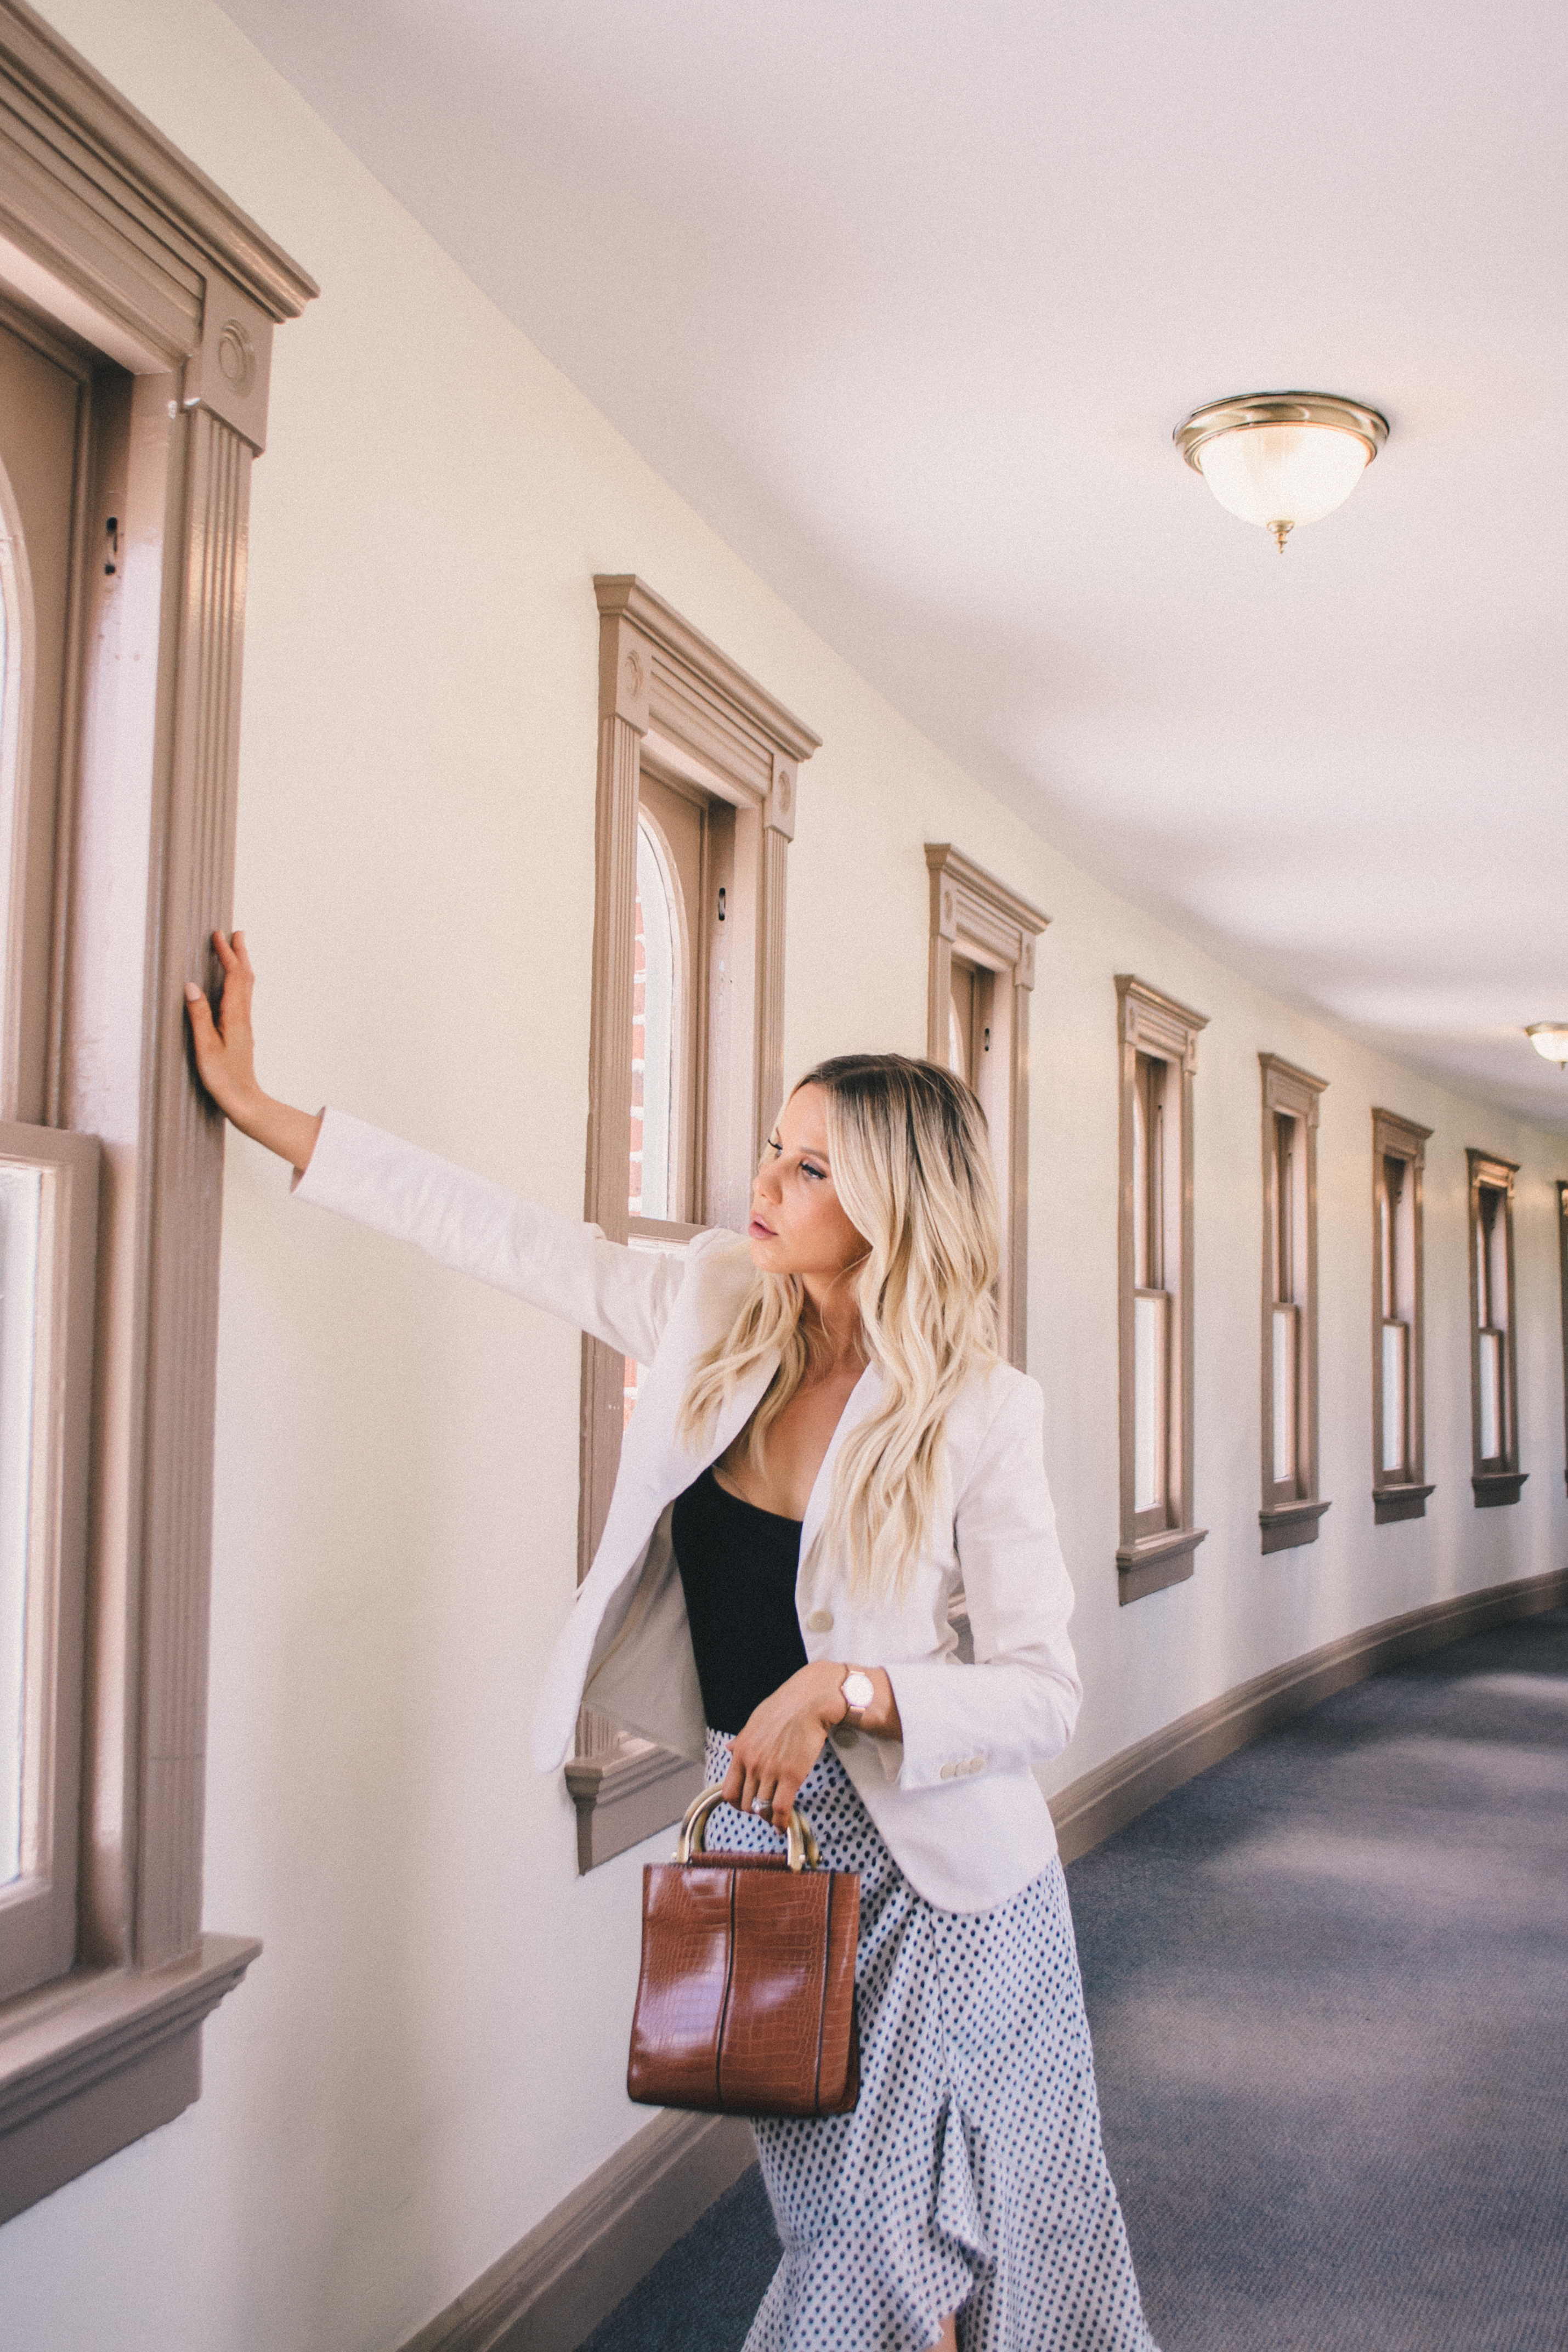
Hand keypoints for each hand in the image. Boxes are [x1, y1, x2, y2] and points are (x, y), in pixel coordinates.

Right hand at [184, 929, 322, 1172]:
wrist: (242, 1099)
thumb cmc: (223, 1077)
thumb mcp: (205, 1047)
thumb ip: (199, 1016)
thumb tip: (191, 987)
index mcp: (234, 1017)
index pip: (233, 977)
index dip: (227, 954)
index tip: (219, 936)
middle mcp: (242, 1017)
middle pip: (244, 978)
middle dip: (239, 954)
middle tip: (235, 934)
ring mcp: (244, 1024)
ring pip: (246, 987)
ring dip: (240, 966)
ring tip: (236, 951)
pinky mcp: (241, 1032)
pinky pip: (242, 998)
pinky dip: (238, 982)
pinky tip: (234, 985)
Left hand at [721, 1662, 843, 1830]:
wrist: (809, 1701)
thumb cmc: (784, 1706)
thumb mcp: (755, 1721)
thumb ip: (741, 1740)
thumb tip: (729, 1748)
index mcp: (741, 1752)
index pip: (729, 1791)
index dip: (737, 1804)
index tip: (746, 1805)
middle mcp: (752, 1764)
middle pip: (747, 1803)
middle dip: (755, 1810)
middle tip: (765, 1809)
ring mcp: (771, 1771)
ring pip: (763, 1808)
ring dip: (769, 1817)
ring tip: (775, 1817)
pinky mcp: (791, 1776)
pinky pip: (780, 1808)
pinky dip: (780, 1822)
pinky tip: (783, 1825)